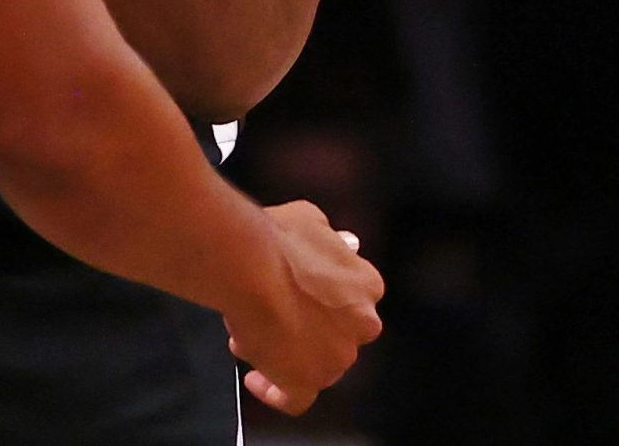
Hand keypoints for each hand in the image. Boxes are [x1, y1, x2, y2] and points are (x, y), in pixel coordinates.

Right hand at [225, 200, 381, 414]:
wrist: (252, 266)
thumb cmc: (277, 240)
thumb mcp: (310, 220)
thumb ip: (329, 238)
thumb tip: (341, 242)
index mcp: (367, 285)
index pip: (351, 301)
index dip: (323, 298)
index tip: (302, 293)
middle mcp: (361, 324)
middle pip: (335, 335)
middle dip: (305, 327)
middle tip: (274, 314)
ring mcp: (336, 357)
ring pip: (315, 365)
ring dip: (286, 354)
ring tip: (251, 334)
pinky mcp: (307, 381)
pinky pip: (294, 399)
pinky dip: (275, 392)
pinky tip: (256, 378)